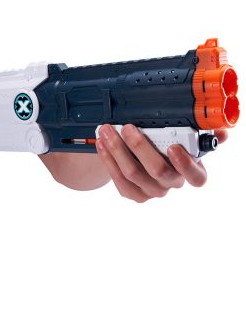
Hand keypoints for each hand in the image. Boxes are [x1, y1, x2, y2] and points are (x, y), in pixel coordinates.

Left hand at [96, 124, 227, 202]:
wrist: (146, 159)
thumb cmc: (168, 147)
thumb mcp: (186, 139)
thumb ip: (201, 135)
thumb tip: (222, 131)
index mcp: (191, 172)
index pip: (197, 177)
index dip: (186, 164)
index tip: (174, 147)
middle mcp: (172, 184)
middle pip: (157, 171)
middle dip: (139, 146)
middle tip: (126, 128)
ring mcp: (151, 191)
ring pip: (132, 173)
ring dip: (116, 150)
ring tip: (106, 131)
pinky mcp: (133, 194)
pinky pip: (118, 179)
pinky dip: (107, 159)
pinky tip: (101, 144)